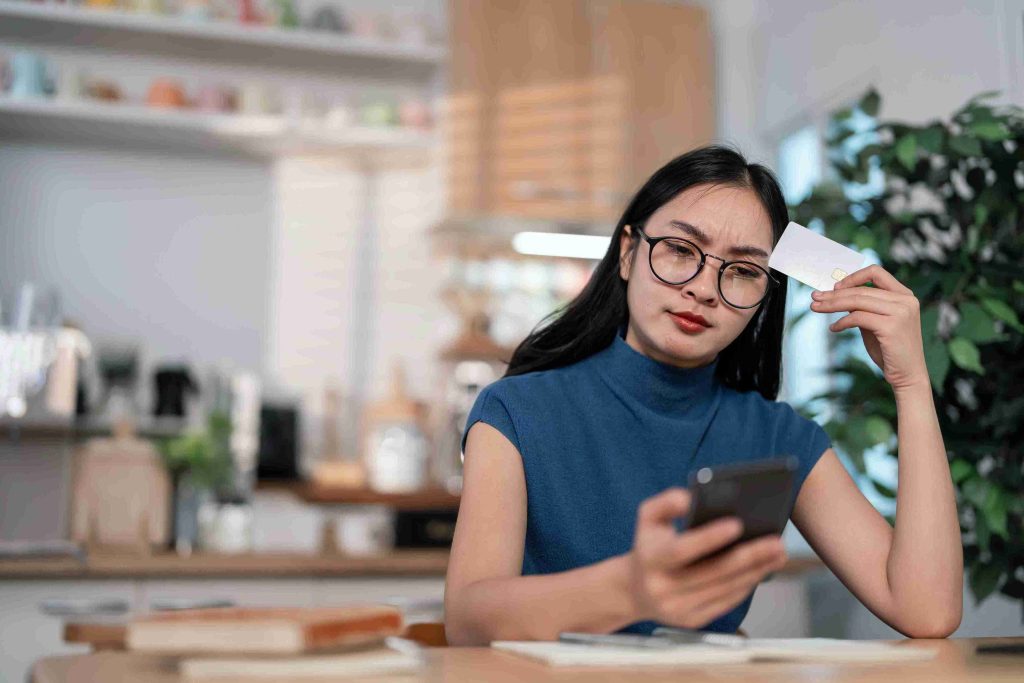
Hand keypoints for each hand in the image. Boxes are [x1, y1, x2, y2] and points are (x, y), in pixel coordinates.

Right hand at [627, 488, 786, 627]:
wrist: (635, 590)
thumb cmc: (649, 545)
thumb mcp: (648, 517)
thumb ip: (667, 501)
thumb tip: (691, 498)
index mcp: (649, 558)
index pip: (682, 549)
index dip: (709, 538)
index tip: (737, 523)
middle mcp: (661, 587)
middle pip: (713, 573)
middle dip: (749, 556)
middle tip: (776, 542)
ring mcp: (677, 608)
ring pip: (725, 589)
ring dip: (755, 571)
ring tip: (777, 553)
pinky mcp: (692, 621)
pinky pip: (726, 602)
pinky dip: (746, 585)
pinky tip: (761, 569)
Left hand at [810, 264, 929, 390]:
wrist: (908, 375)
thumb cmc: (889, 349)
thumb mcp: (875, 323)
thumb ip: (862, 308)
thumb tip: (838, 294)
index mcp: (904, 295)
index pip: (876, 273)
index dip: (853, 277)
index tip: (834, 287)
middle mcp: (905, 300)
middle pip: (861, 289)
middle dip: (834, 293)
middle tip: (815, 297)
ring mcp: (901, 312)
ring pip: (857, 301)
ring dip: (832, 304)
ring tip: (816, 307)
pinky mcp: (892, 327)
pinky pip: (857, 318)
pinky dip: (841, 322)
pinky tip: (834, 328)